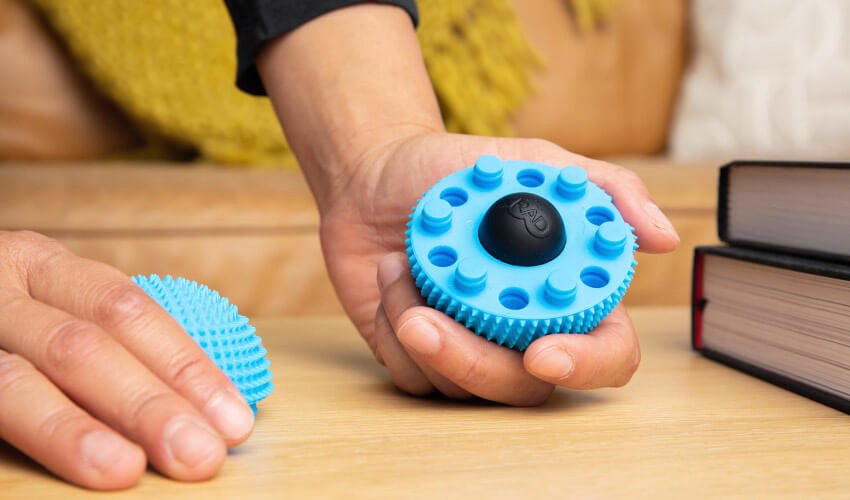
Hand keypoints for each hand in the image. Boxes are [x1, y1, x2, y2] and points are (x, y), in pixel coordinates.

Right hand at [0, 232, 254, 489]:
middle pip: (81, 345)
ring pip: (14, 382)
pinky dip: (23, 441)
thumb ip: (106, 340)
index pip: (128, 312)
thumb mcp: (45, 305)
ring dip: (72, 430)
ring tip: (123, 470)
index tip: (235, 419)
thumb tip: (202, 404)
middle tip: (199, 456)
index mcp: (41, 267)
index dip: (184, 366)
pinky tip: (65, 467)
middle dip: (146, 404)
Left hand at [319, 131, 678, 404]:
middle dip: (472, 359)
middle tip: (425, 318)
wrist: (376, 173)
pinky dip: (392, 331)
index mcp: (565, 291)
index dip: (587, 364)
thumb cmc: (457, 167)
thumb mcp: (533, 161)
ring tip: (401, 266)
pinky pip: (413, 379)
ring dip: (421, 330)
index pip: (606, 352)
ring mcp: (471, 348)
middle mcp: (523, 330)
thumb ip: (606, 190)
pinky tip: (389, 280)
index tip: (543, 351)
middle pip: (526, 388)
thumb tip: (663, 237)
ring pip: (463, 390)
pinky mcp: (420, 357)